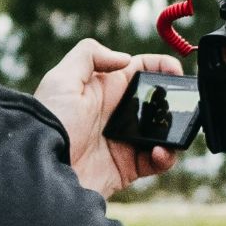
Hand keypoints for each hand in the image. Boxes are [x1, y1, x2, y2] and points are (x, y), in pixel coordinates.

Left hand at [33, 38, 181, 198]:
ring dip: (175, 130)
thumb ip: (90, 55)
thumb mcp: (62, 79)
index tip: (177, 71)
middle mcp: (117, 113)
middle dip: (175, 100)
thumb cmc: (49, 122)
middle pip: (157, 102)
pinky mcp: (128, 167)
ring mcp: (124, 141)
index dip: (161, 66)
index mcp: (105, 89)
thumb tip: (125, 59)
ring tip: (174, 133)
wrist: (41, 169)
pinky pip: (157, 161)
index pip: (141, 70)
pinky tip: (159, 152)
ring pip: (162, 132)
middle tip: (183, 104)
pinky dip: (166, 157)